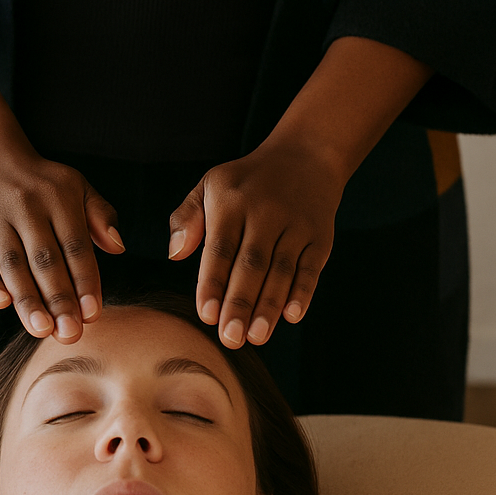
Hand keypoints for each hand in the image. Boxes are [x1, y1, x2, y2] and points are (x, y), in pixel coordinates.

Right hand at [0, 139, 124, 342]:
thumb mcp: (75, 186)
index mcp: (58, 198)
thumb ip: (100, 215)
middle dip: (59, 299)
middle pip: (45, 259)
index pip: (75, 246)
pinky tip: (1, 304)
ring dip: (27, 299)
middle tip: (70, 334)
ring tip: (42, 329)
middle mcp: (26, 207)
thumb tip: (118, 247)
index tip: (92, 314)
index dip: (84, 281)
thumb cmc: (39, 182)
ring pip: (13, 264)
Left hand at [168, 138, 343, 348]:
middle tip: (230, 338)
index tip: (207, 315)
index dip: (213, 283)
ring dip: (269, 306)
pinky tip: (292, 315)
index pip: (220, 249)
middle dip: (240, 303)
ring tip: (256, 337)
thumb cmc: (246, 182)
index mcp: (231, 202)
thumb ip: (187, 219)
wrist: (306, 156)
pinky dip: (303, 292)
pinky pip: (310, 267)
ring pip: (281, 270)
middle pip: (251, 265)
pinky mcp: (320, 236)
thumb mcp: (210, 186)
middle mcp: (265, 212)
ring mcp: (295, 225)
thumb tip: (175, 255)